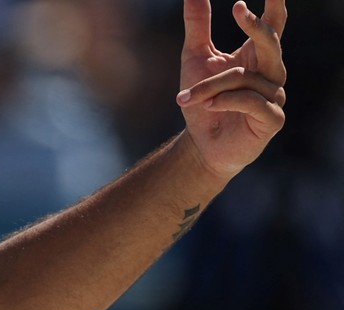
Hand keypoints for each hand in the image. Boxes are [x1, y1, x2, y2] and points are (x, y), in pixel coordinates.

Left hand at [177, 0, 286, 178]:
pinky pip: (251, 101)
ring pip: (244, 77)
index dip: (274, 7)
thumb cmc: (202, 100)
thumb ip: (198, 26)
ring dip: (210, 86)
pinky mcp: (273, 119)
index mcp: (258, 56)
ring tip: (187, 98)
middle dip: (255, 25)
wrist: (200, 144)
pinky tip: (208, 106)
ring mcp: (275, 96)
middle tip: (238, 8)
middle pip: (270, 42)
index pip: (272, 26)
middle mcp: (272, 73)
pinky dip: (225, 101)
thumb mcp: (194, 58)